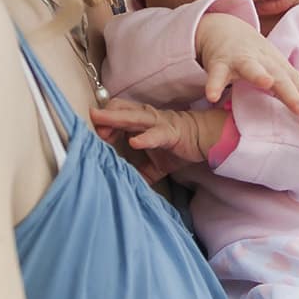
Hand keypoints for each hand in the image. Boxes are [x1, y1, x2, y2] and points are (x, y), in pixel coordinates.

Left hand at [90, 98, 226, 183]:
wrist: (206, 138)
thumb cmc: (178, 145)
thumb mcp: (154, 164)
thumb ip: (140, 174)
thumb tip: (128, 189)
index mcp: (140, 120)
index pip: (116, 112)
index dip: (104, 120)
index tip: (95, 134)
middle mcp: (146, 117)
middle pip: (120, 109)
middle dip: (104, 116)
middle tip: (92, 123)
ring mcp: (158, 123)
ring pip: (133, 117)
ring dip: (116, 119)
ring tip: (101, 124)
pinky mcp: (171, 133)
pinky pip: (156, 134)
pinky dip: (145, 138)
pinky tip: (135, 142)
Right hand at [196, 13, 298, 127]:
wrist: (224, 28)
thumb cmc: (254, 56)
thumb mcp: (272, 68)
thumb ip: (286, 87)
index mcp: (278, 65)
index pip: (296, 83)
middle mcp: (263, 61)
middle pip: (280, 77)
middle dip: (292, 94)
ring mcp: (241, 60)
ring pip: (251, 67)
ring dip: (259, 74)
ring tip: (266, 83)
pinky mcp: (220, 62)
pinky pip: (217, 75)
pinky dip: (215, 84)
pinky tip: (212, 96)